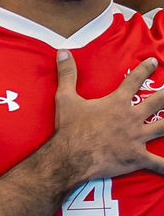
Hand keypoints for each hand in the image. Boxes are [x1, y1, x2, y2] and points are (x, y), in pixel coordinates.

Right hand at [46, 50, 163, 191]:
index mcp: (117, 102)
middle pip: (158, 101)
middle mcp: (132, 118)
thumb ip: (67, 74)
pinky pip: (156, 162)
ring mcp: (136, 138)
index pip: (134, 80)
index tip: (154, 62)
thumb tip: (62, 52)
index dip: (145, 69)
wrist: (71, 157)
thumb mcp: (65, 99)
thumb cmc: (69, 129)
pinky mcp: (136, 157)